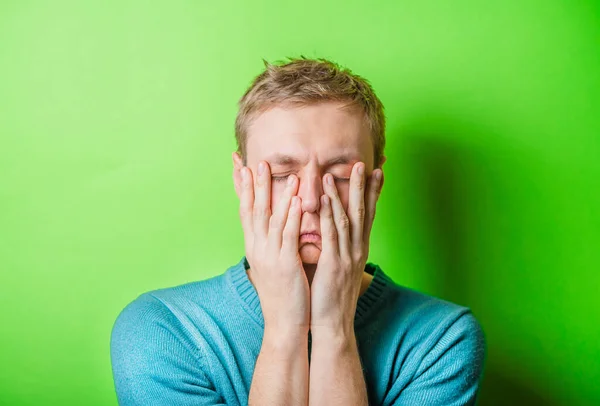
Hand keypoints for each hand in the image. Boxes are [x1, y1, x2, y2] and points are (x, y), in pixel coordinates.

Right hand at [238, 161, 309, 334]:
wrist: (283, 322)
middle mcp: (258, 248)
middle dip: (255, 186)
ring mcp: (270, 256)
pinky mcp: (285, 264)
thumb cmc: (281, 292)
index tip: (240, 167)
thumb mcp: (271, 263)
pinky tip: (296, 201)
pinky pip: (288, 236)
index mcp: (254, 246)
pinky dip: (291, 217)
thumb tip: (272, 225)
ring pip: (272, 220)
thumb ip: (271, 241)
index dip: (243, 189)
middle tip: (256, 162)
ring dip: (277, 195)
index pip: (245, 211)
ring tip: (282, 174)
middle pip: (254, 211)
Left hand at [310, 162, 382, 333]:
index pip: (368, 215)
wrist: (334, 323)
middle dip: (362, 186)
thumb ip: (340, 248)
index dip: (373, 192)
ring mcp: (347, 256)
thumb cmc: (334, 296)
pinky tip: (325, 199)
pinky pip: (331, 235)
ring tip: (334, 173)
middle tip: (362, 163)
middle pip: (362, 211)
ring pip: (346, 219)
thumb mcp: (341, 268)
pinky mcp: (333, 264)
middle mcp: (357, 249)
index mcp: (359, 249)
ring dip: (341, 194)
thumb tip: (335, 232)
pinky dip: (329, 215)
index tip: (377, 171)